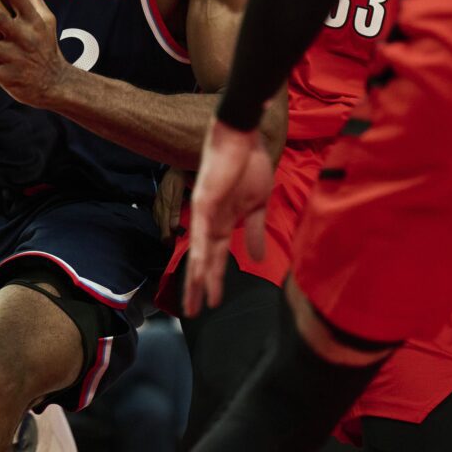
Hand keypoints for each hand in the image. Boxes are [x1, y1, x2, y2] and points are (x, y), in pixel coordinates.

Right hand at [154, 168, 189, 242]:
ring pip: (158, 221)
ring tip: (169, 237)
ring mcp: (157, 203)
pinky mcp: (158, 201)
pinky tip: (165, 224)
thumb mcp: (178, 192)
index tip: (171, 245)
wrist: (174, 167)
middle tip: (171, 244)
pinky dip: (161, 222)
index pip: (164, 226)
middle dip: (165, 235)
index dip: (167, 237)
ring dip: (163, 229)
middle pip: (160, 225)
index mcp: (163, 205)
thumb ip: (175, 209)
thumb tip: (173, 227)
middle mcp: (159, 206)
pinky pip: (157, 215)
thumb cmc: (178, 178)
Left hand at [183, 120, 273, 317]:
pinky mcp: (204, 202)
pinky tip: (198, 270)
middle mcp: (212, 222)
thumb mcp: (258, 205)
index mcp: (226, 222)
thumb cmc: (251, 165)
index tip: (214, 302)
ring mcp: (206, 213)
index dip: (216, 279)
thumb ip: (256, 231)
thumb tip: (257, 258)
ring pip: (199, 252)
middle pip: (204, 261)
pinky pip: (202, 231)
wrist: (244, 138)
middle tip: (194, 312)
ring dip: (196, 278)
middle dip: (199, 286)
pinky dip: (200, 251)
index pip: (218, 257)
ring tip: (192, 301)